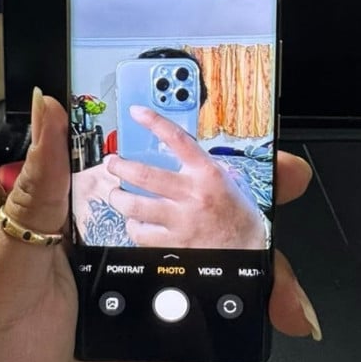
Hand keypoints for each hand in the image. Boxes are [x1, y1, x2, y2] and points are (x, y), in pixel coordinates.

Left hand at [107, 104, 266, 248]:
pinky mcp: (174, 244)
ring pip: (135, 206)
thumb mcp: (227, 179)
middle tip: (113, 163)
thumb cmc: (235, 212)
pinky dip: (132, 226)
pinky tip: (134, 222)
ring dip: (119, 198)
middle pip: (144, 175)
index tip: (137, 113)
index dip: (154, 122)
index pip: (177, 139)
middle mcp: (192, 195)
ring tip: (116, 193)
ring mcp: (181, 221)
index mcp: (207, 173)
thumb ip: (203, 163)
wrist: (248, 248)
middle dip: (120, 167)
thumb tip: (180, 145)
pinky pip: (141, 234)